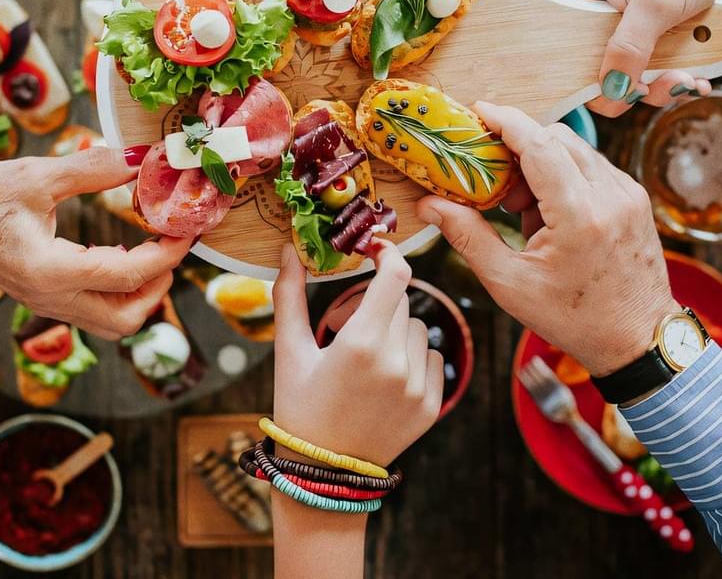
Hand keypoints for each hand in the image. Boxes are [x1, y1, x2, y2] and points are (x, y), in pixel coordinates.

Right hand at [0, 148, 190, 338]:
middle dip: (160, 285)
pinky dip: (122, 290)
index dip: (165, 254)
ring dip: (144, 293)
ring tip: (154, 251)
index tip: (186, 230)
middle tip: (173, 245)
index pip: (127, 275)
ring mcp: (50, 305)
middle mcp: (53, 299)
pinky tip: (125, 255)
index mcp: (50, 271)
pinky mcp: (48, 301)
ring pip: (114, 322)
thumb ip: (91, 169)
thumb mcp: (35, 176)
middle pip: (127, 318)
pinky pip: (97, 311)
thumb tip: (140, 158)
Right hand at [271, 242, 442, 466]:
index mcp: (360, 344)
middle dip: (375, 303)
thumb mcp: (289, 351)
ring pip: (417, 328)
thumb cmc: (299, 406)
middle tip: (346, 327)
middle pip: (400, 301)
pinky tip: (385, 378)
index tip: (376, 251)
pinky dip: (413, 359)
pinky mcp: (431, 406)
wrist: (322, 471)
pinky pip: (433, 358)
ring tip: (366, 357)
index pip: (395, 276)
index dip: (389, 255)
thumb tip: (289, 250)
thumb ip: (289, 295)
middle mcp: (395, 363)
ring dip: (395, 331)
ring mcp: (417, 387)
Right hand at [416, 103, 676, 376]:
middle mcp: (610, 195)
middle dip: (519, 148)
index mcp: (579, 216)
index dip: (506, 121)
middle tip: (493, 181)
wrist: (638, 339)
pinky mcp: (635, 199)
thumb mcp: (510, 284)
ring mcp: (628, 194)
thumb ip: (468, 237)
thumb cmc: (574, 319)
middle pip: (556, 139)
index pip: (539, 145)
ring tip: (520, 210)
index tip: (478, 111)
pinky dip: (564, 178)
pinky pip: (592, 168)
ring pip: (575, 150)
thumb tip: (430, 206)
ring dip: (541, 165)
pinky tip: (549, 217)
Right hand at [552, 0, 721, 116]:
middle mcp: (587, 13)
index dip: (585, 79)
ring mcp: (617, 26)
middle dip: (631, 87)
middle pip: (593, 70)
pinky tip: (696, 79)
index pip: (560, 51)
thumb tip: (613, 92)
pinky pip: (646, 70)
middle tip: (666, 85)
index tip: (623, 88)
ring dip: (658, 86)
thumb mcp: (656, 1)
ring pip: (624, 76)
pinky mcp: (643, 35)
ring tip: (688, 80)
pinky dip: (671, 79)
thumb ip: (630, 47)